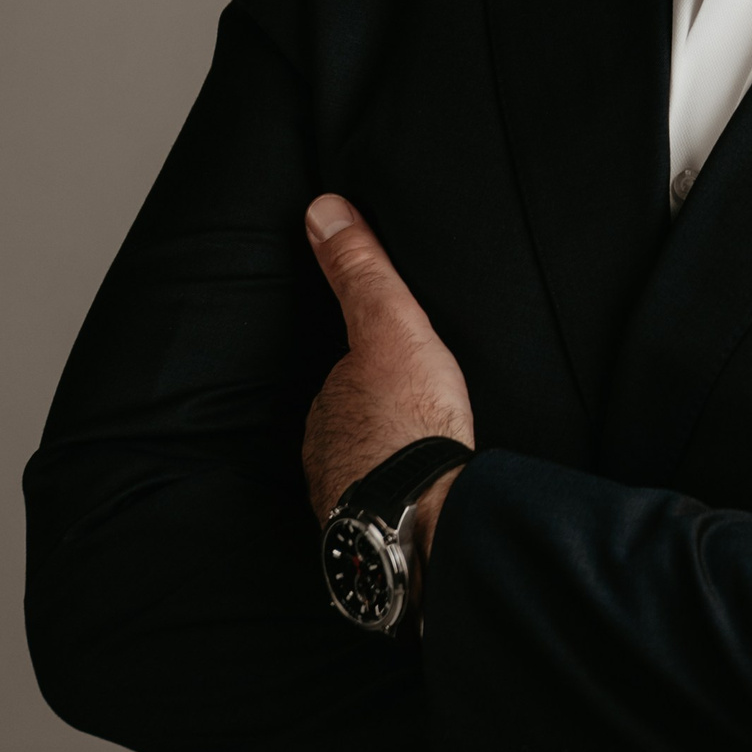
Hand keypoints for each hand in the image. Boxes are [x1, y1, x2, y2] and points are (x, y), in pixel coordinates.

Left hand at [302, 196, 474, 550]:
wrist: (427, 516)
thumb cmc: (409, 420)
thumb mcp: (390, 325)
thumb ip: (361, 271)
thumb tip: (322, 210)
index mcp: (325, 409)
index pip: (341, 381)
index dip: (368, 372)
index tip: (395, 373)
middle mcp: (325, 459)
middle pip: (351, 428)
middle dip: (377, 422)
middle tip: (415, 415)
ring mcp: (346, 503)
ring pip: (365, 473)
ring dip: (388, 468)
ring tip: (425, 463)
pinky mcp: (376, 541)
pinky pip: (386, 513)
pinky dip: (403, 505)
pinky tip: (430, 500)